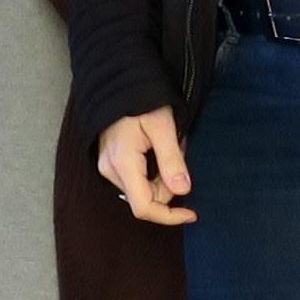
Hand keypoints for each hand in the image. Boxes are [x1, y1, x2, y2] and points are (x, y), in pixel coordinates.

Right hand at [98, 107, 194, 225]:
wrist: (118, 84)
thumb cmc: (141, 100)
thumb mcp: (163, 127)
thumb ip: (172, 160)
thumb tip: (183, 191)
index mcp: (122, 163)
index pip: (144, 207)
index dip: (168, 216)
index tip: (192, 214)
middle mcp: (110, 170)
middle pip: (146, 198)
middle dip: (169, 184)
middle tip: (180, 151)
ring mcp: (107, 167)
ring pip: (142, 189)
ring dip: (162, 176)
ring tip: (169, 145)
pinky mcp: (109, 163)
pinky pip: (136, 179)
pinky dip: (152, 171)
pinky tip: (156, 149)